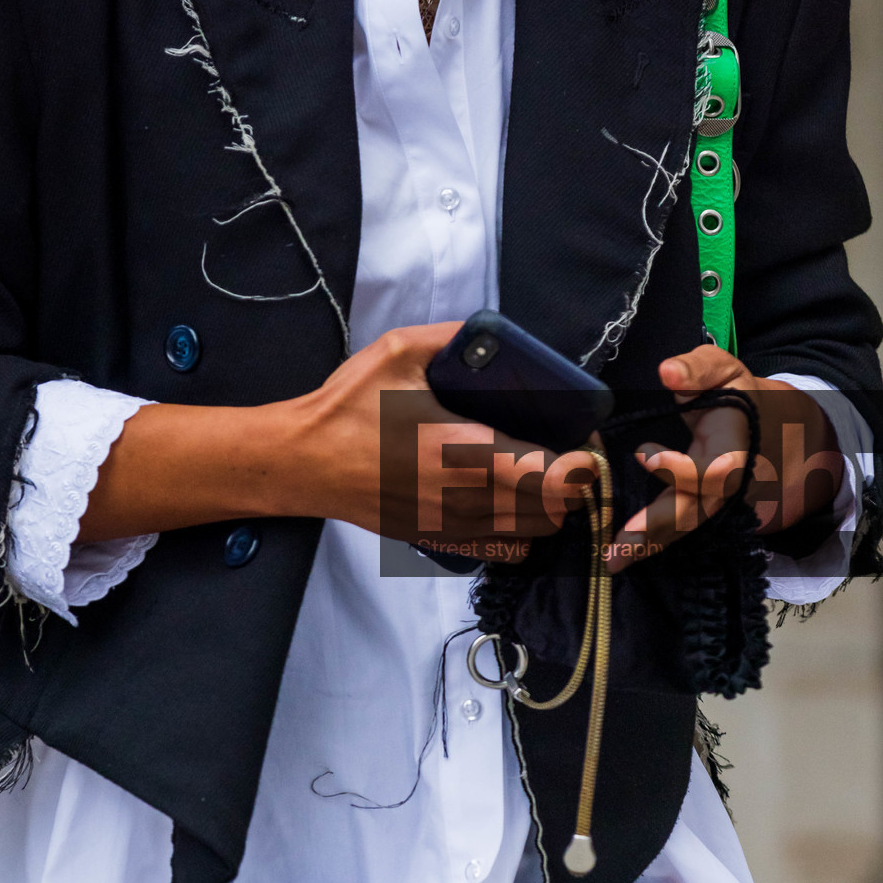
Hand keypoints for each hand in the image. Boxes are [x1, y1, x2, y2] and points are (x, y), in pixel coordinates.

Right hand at [78, 324, 562, 553]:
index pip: (552, 478)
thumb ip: (454, 338)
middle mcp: (466, 498)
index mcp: (465, 450)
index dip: (581, 464)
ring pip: (532, 533)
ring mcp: (452, 525)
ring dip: (549, 507)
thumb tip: (494, 335)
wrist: (301, 462)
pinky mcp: (436, 539)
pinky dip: (520, 529)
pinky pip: (500, 547)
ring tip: (541, 474)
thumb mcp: (398, 352)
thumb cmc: (348, 408)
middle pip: (553, 511)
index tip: (581, 441)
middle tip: (566, 451)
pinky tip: (508, 500)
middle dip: (572, 485)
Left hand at [606, 344, 841, 566]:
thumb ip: (699, 367)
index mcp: (732, 449)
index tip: (643, 452)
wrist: (769, 429)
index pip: (712, 471)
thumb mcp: (725, 370)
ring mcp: (714, 502)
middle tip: (619, 544)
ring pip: (683, 527)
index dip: (681, 470)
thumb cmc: (738, 395)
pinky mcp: (699, 510)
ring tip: (612, 560)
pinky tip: (620, 556)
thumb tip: (668, 372)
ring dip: (648, 545)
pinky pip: (677, 530)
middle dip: (656, 527)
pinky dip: (650, 544)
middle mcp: (725, 483)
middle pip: (693, 511)